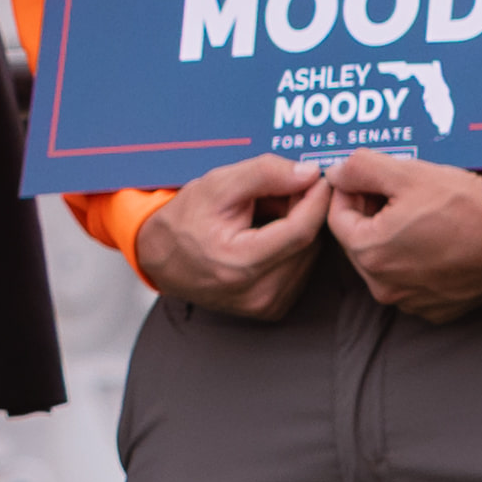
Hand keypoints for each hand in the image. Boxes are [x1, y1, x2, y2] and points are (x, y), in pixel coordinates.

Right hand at [128, 151, 333, 320]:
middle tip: (279, 191)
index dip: (316, 200)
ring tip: (265, 214)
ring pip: (308, 255)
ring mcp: (265, 305)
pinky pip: (300, 269)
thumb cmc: (185, 220)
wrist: (161, 257)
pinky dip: (292, 248)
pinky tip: (267, 236)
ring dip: (298, 228)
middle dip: (303, 210)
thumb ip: (265, 174)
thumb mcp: (219, 184)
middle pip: (308, 243)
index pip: (301, 231)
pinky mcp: (271, 308)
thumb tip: (309, 173)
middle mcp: (257, 292)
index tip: (320, 177)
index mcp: (240, 264)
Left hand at [317, 149, 481, 318]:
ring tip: (421, 215)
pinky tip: (437, 241)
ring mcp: (409, 302)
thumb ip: (360, 169)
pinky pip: (410, 282)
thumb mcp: (408, 173)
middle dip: (370, 215)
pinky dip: (415, 262)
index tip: (368, 178)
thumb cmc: (464, 205)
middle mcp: (383, 286)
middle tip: (397, 193)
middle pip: (359, 243)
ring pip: (384, 264)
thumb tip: (334, 174)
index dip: (349, 191)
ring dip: (392, 239)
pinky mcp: (434, 310)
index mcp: (369, 252)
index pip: (337, 217)